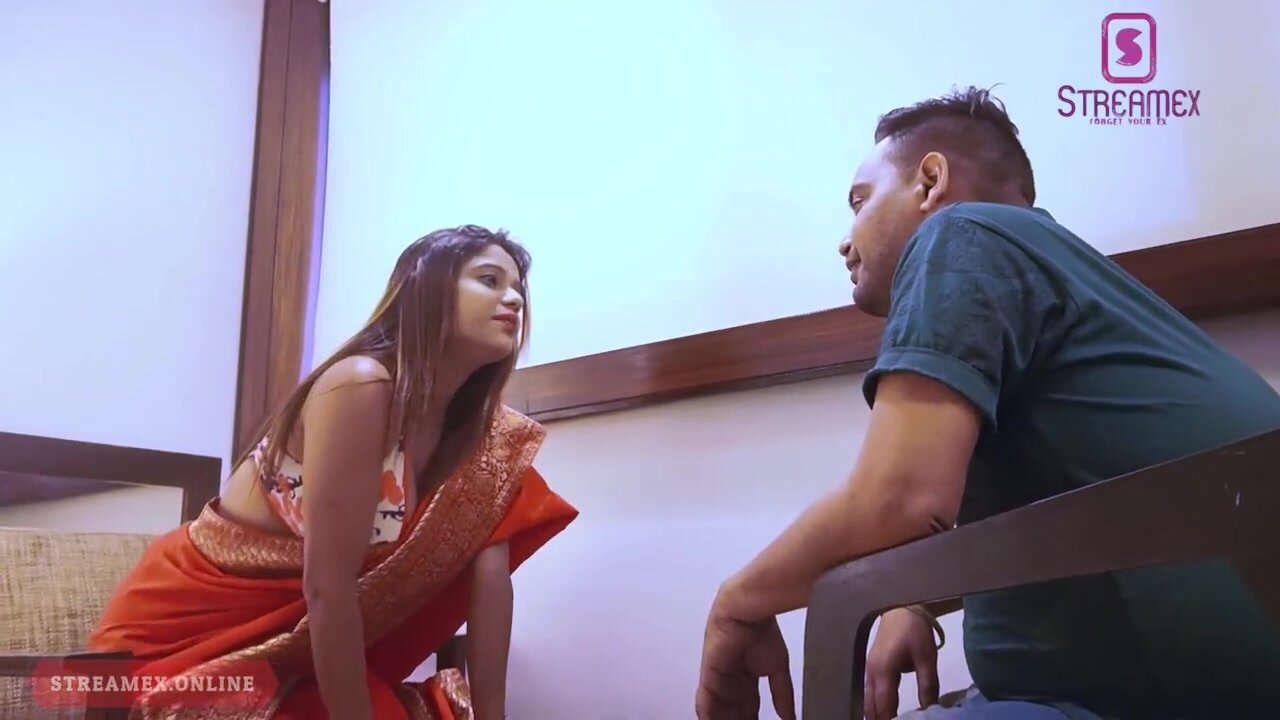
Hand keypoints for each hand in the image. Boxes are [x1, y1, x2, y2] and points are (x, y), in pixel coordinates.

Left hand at [695, 593, 795, 718]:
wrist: (747, 612)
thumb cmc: (763, 634)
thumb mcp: (778, 669)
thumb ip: (782, 695)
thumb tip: (791, 719)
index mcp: (747, 678)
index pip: (749, 708)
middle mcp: (731, 681)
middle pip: (733, 712)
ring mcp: (718, 679)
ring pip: (719, 709)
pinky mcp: (708, 675)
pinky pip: (705, 701)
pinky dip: (708, 714)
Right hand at [863, 607, 938, 719]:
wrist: (901, 607)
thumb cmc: (914, 630)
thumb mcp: (927, 658)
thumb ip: (927, 686)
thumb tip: (930, 710)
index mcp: (883, 671)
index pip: (884, 706)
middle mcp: (871, 673)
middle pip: (871, 707)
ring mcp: (868, 670)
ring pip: (867, 701)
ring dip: (875, 714)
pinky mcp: (871, 667)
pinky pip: (869, 693)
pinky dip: (874, 705)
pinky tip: (883, 712)